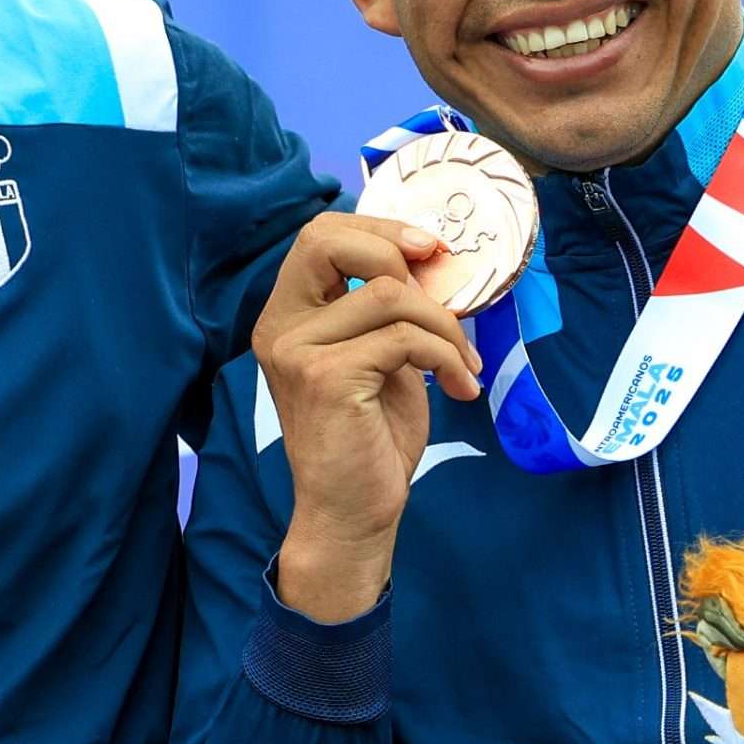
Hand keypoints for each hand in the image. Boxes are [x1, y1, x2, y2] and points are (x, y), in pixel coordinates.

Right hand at [253, 213, 484, 623]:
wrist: (352, 513)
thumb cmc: (369, 439)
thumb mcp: (380, 358)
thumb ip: (387, 311)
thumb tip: (434, 262)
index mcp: (287, 316)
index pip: (318, 236)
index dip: (377, 229)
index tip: (429, 250)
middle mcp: (280, 326)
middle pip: (328, 239)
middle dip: (397, 249)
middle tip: (443, 290)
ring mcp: (297, 350)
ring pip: (388, 294)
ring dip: (444, 326)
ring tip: (464, 365)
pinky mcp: (326, 376)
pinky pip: (405, 339)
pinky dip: (447, 358)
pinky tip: (460, 388)